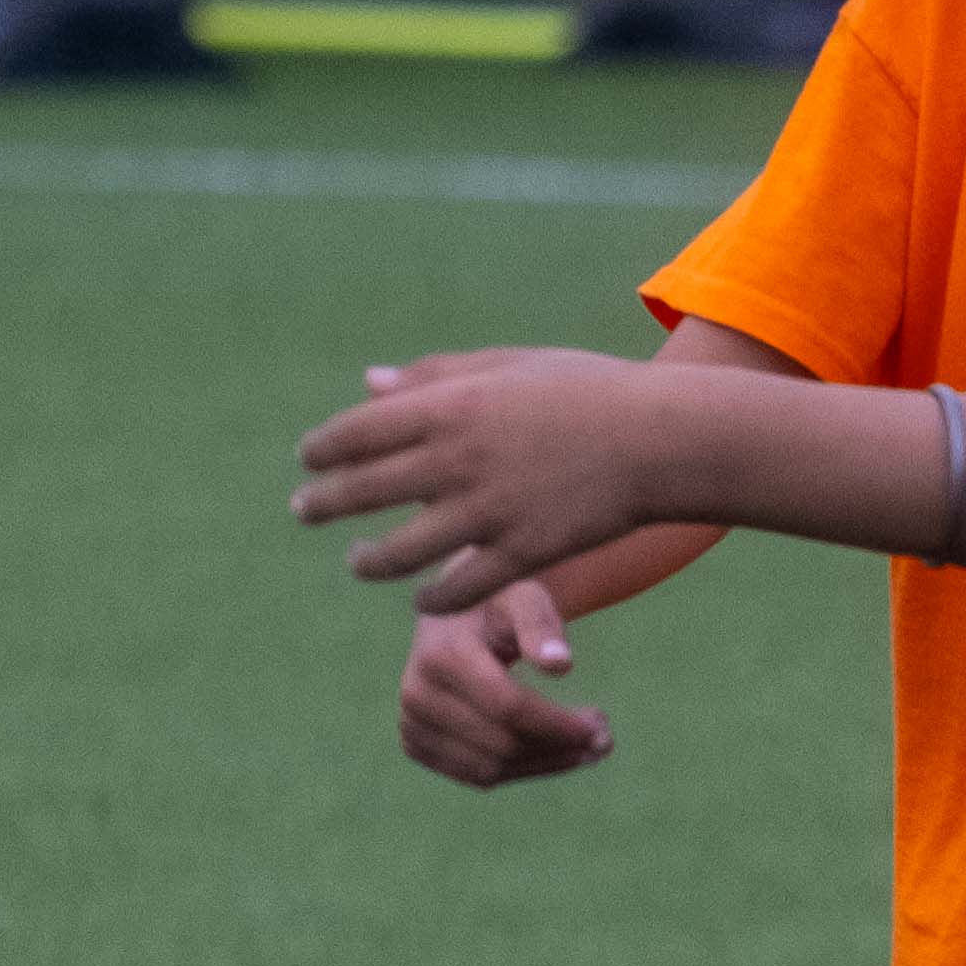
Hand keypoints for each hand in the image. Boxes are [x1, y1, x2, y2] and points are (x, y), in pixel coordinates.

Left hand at [297, 348, 675, 608]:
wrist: (662, 439)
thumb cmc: (588, 391)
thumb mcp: (509, 366)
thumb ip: (436, 376)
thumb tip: (368, 383)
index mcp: (452, 406)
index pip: (359, 432)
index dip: (324, 449)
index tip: (309, 460)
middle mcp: (459, 459)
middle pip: (366, 490)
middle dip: (325, 504)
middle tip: (303, 512)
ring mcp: (489, 511)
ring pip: (402, 552)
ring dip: (370, 561)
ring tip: (358, 562)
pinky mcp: (523, 554)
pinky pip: (458, 588)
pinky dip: (433, 597)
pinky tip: (421, 599)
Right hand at [400, 578, 613, 786]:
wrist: (453, 616)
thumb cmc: (497, 602)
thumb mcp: (523, 596)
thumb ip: (541, 623)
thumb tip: (560, 664)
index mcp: (440, 655)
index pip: (508, 707)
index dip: (558, 724)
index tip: (600, 725)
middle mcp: (417, 693)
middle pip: (501, 743)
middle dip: (559, 747)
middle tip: (603, 738)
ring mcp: (411, 723)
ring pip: (490, 769)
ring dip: (546, 766)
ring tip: (587, 750)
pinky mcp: (417, 744)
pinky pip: (477, 775)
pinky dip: (522, 771)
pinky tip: (555, 755)